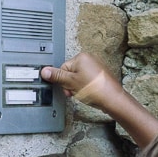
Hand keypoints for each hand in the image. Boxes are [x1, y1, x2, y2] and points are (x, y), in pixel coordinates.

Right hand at [43, 52, 157, 146]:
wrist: (112, 99)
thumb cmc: (95, 90)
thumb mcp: (70, 83)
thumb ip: (57, 76)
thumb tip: (45, 71)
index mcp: (82, 57)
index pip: (63, 68)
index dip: (63, 80)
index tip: (67, 88)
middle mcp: (90, 59)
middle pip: (71, 72)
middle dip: (70, 84)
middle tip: (74, 92)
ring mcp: (96, 67)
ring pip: (79, 78)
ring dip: (77, 87)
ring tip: (83, 93)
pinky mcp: (101, 76)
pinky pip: (87, 80)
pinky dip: (86, 88)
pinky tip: (89, 94)